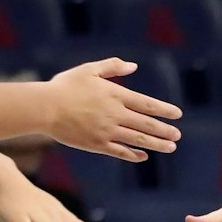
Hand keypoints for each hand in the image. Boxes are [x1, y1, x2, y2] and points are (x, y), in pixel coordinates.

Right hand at [45, 59, 182, 162]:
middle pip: (146, 124)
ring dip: (156, 144)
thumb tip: (133, 65)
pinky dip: (133, 154)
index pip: (147, 104)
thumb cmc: (64, 87)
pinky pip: (119, 151)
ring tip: (171, 147)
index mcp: (115, 95)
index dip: (164, 110)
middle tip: (177, 135)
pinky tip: (143, 156)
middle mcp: (115, 114)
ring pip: (137, 139)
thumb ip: (112, 66)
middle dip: (165, 130)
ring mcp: (107, 131)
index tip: (177, 114)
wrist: (44, 108)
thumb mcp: (89, 70)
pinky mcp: (96, 144)